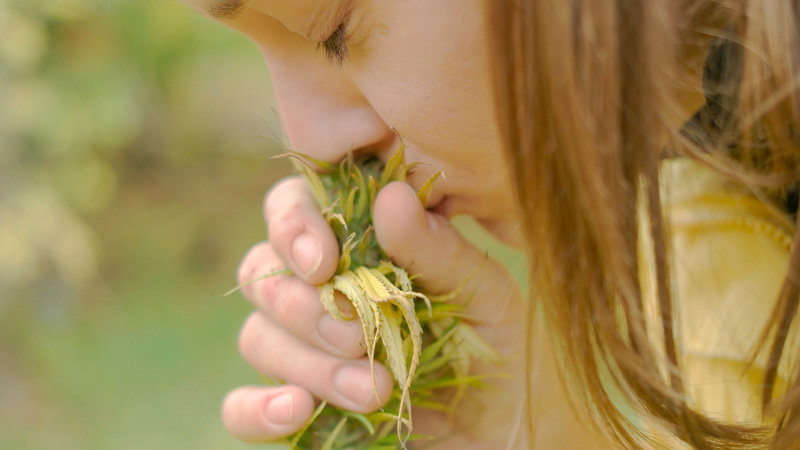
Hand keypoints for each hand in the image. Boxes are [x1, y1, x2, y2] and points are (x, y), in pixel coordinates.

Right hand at [221, 177, 527, 447]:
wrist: (507, 428)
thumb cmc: (496, 346)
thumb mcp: (482, 294)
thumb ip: (436, 249)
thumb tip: (390, 196)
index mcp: (357, 247)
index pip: (293, 209)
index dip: (293, 227)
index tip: (323, 263)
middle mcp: (319, 292)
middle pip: (263, 275)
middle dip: (305, 308)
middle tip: (361, 337)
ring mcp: (303, 351)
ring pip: (257, 337)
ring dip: (307, 363)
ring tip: (375, 391)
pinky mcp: (296, 408)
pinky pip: (240, 407)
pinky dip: (256, 409)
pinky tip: (297, 410)